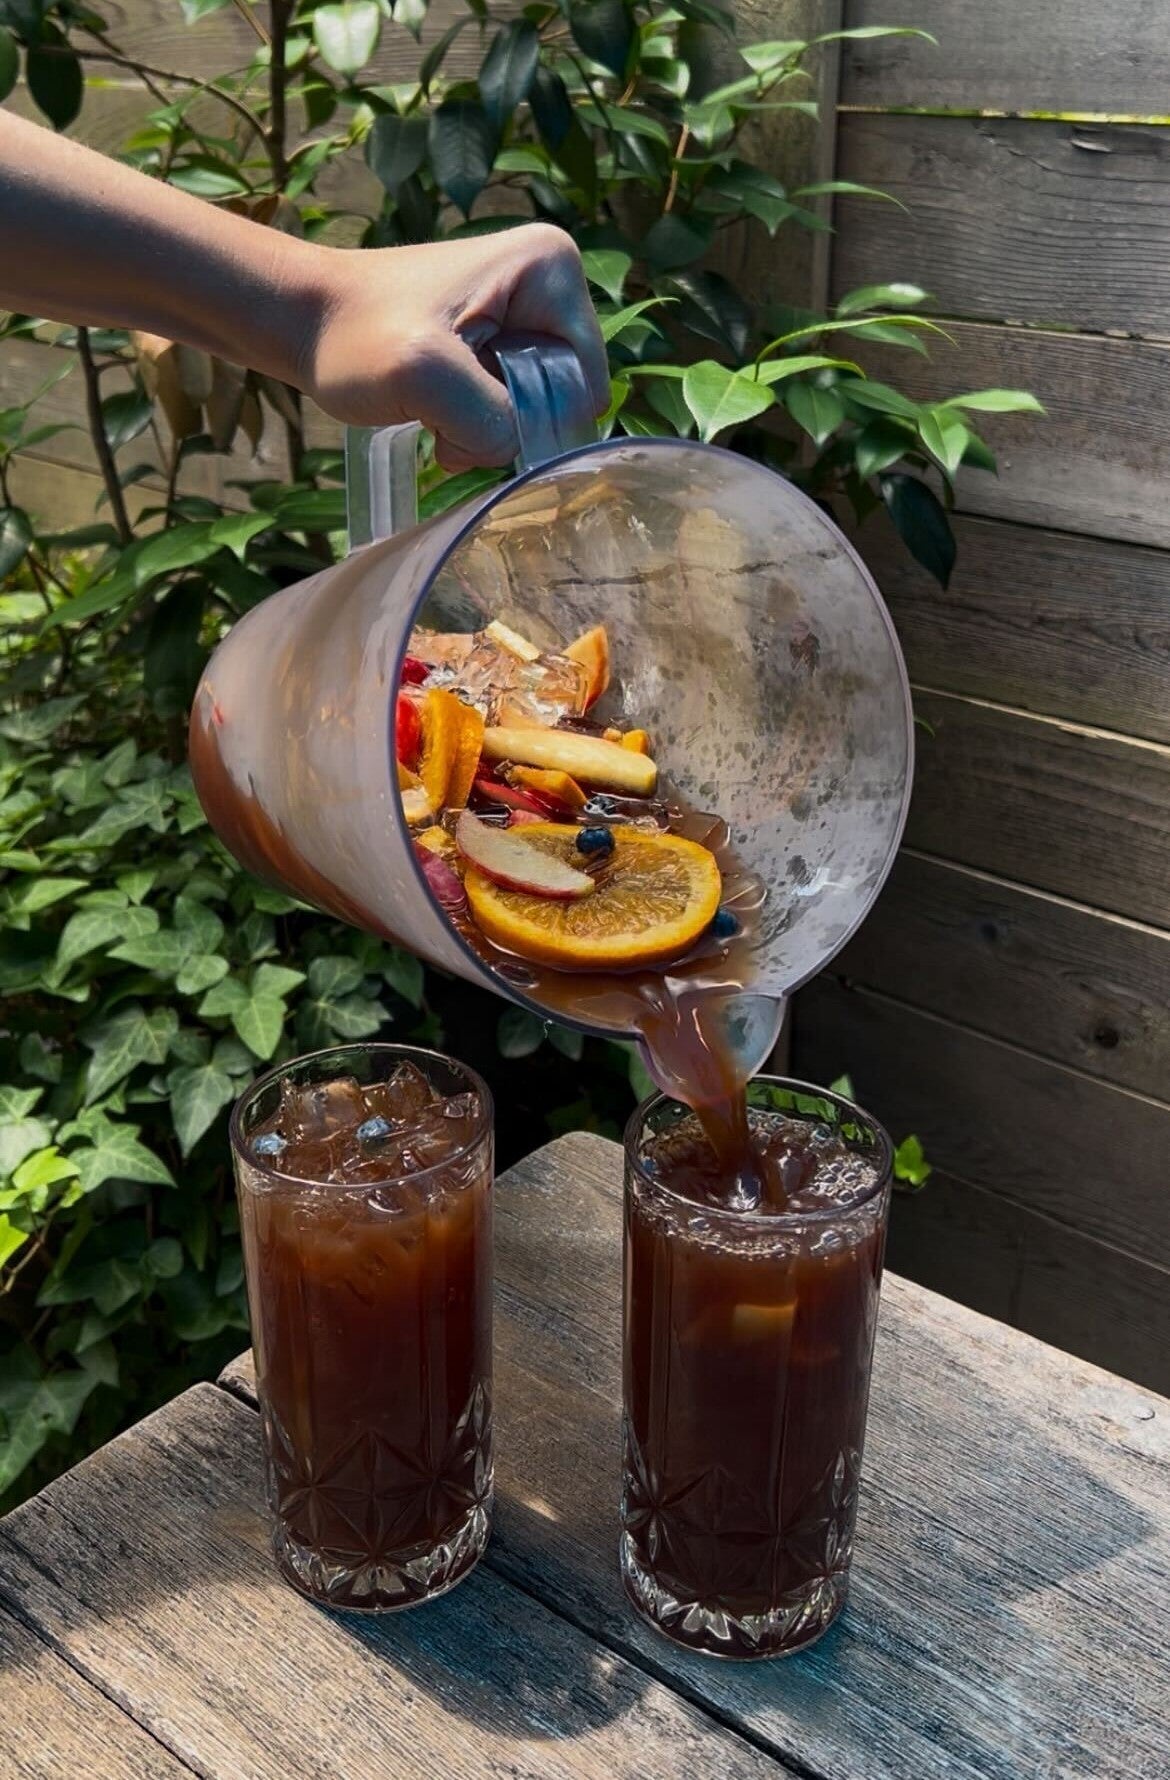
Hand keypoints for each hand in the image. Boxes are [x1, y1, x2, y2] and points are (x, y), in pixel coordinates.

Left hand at [297, 225, 609, 470]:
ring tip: (433, 404)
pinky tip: (434, 407)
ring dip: (483, 429)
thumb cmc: (354, 335)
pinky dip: (473, 426)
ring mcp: (526, 314)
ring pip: (534, 414)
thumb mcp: (423, 374)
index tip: (464, 401)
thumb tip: (518, 449)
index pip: (584, 385)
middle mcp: (551, 284)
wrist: (302, 323)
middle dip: (506, 423)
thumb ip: (490, 417)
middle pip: (564, 401)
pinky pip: (512, 410)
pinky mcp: (500, 341)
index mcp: (552, 268)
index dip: (531, 416)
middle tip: (443, 408)